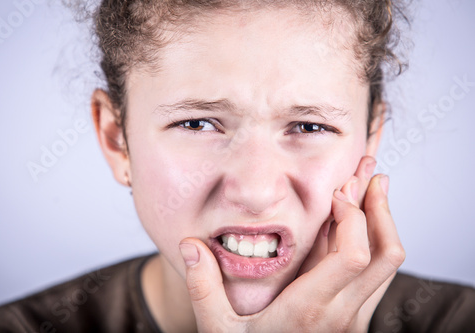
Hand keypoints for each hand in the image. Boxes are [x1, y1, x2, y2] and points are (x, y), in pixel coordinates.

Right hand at [179, 156, 404, 331]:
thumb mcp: (218, 330)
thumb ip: (203, 287)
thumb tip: (189, 246)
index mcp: (309, 309)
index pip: (354, 257)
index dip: (354, 217)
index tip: (338, 191)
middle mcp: (341, 314)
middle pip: (384, 255)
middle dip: (380, 209)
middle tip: (370, 175)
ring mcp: (353, 320)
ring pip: (387, 266)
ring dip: (383, 225)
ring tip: (373, 191)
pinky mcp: (354, 321)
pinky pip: (376, 277)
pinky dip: (374, 246)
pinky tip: (360, 227)